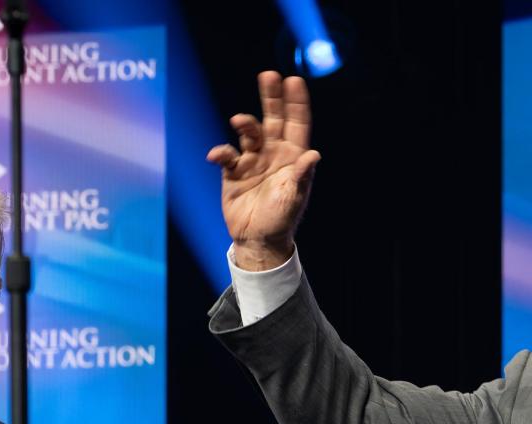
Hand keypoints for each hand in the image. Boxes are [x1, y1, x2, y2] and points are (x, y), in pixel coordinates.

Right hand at [206, 71, 321, 270]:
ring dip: (245, 124)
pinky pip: (227, 155)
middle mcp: (273, 153)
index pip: (296, 124)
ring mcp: (252, 160)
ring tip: (240, 121)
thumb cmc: (281, 219)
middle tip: (268, 75)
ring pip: (249, 132)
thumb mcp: (294, 197)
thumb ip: (301, 175)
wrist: (257, 240)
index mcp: (292, 156)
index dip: (296, 102)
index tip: (294, 80)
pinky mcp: (233, 172)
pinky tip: (218, 156)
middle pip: (273, 119)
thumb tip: (313, 154)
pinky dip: (221, 152)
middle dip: (271, 97)